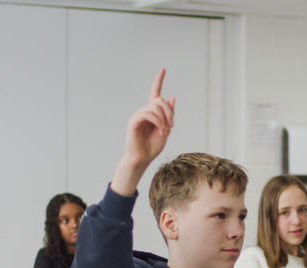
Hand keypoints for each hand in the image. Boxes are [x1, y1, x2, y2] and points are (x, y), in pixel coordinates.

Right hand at [110, 69, 175, 196]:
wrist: (142, 158)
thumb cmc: (152, 146)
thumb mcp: (166, 129)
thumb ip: (169, 114)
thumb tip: (172, 97)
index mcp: (152, 112)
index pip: (155, 92)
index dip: (159, 80)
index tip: (163, 69)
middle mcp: (144, 111)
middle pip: (159, 100)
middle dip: (169, 111)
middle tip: (171, 125)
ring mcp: (138, 115)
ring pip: (155, 107)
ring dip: (164, 118)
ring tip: (165, 130)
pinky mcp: (134, 121)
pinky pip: (148, 114)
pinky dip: (157, 121)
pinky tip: (160, 130)